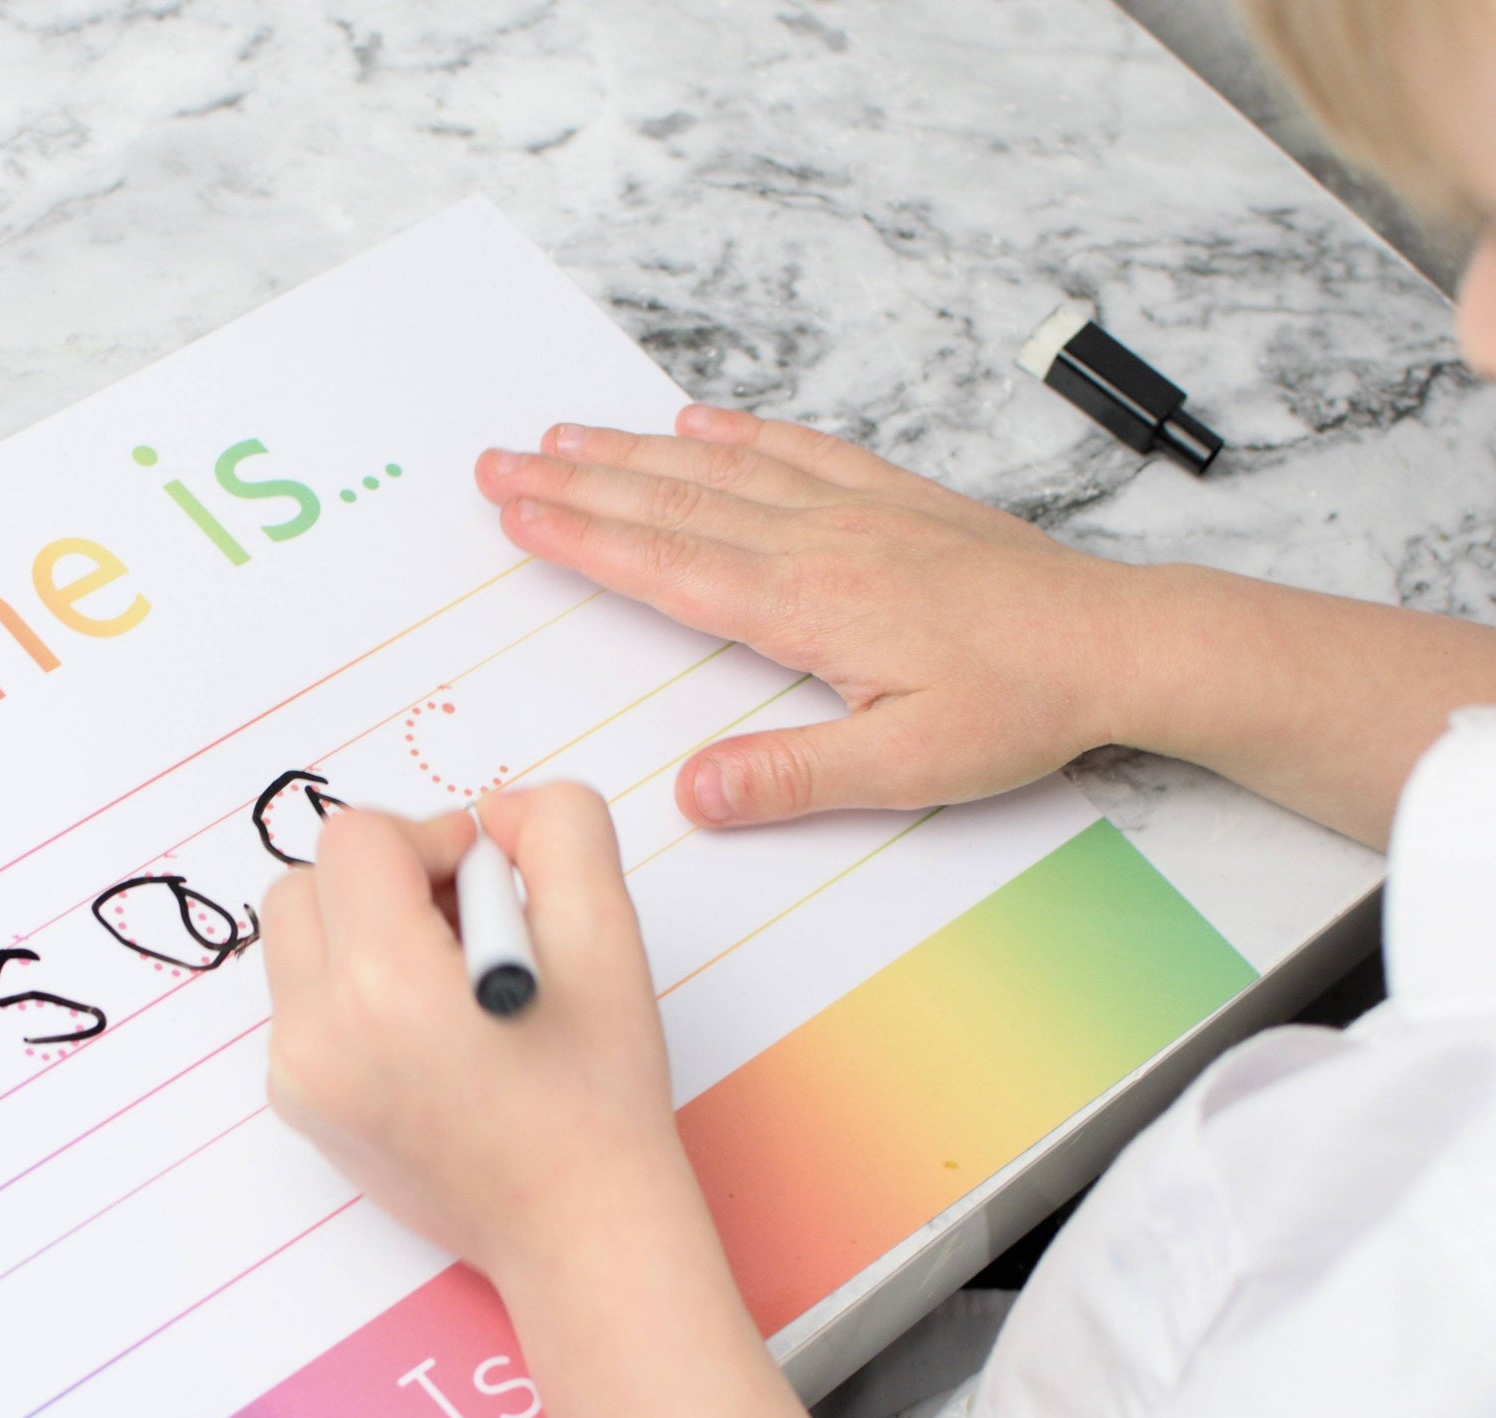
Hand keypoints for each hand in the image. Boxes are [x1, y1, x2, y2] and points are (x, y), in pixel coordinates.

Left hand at [260, 785, 690, 1288]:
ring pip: (300, 940)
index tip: (486, 885)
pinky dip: (356, 992)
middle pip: (309, 882)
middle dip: (384, 882)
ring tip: (448, 982)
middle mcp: (319, 1034)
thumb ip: (557, 828)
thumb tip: (491, 814)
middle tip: (464, 927)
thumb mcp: (608, 934)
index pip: (357, 839)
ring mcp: (300, 1078)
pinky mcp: (302, 1107)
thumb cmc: (597, 1095)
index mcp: (386, 986)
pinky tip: (431, 1034)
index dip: (431, 839)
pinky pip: (305, 1003)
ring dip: (366, 932)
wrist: (577, 1230)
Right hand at [476, 404, 1140, 826]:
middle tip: (502, 462)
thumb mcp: (905, 768)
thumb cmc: (1019, 705)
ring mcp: (855, 510)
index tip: (518, 514)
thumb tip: (695, 794)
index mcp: (808, 605)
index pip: (667, 566)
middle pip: (672, 504)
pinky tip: (700, 421)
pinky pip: (797, 448)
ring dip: (634, 452)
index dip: (583, 539)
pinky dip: (737, 432)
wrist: (1117, 642)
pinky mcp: (892, 499)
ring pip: (721, 468)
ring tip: (566, 436)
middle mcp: (819, 541)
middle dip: (577, 483)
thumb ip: (792, 776)